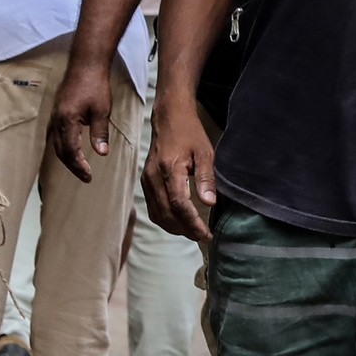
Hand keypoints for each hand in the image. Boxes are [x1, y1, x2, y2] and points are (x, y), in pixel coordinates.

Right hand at [49, 61, 112, 182]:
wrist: (85, 66)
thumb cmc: (95, 86)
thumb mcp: (102, 110)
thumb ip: (100, 133)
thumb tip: (102, 153)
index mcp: (67, 122)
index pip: (70, 151)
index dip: (79, 166)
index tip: (88, 176)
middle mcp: (57, 122)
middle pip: (61, 151)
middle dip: (73, 166)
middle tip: (85, 177)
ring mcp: (55, 117)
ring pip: (57, 145)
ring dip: (67, 158)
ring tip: (79, 168)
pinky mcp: (56, 114)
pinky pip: (56, 136)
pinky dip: (63, 148)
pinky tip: (70, 151)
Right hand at [143, 94, 215, 240]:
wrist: (169, 118)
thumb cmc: (190, 133)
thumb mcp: (205, 152)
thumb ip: (206, 178)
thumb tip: (210, 203)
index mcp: (169, 170)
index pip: (179, 205)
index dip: (192, 223)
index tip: (206, 234)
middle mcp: (153, 178)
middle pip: (166, 214)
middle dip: (185, 229)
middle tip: (203, 237)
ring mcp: (147, 180)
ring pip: (157, 214)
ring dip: (174, 227)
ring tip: (193, 232)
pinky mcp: (145, 182)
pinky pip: (152, 207)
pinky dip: (165, 219)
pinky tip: (179, 222)